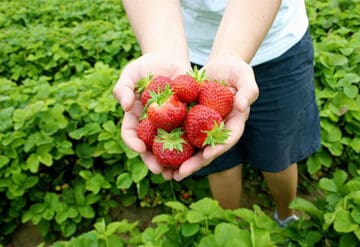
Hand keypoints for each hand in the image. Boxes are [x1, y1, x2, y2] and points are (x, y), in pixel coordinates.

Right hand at [113, 51, 189, 177]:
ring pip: (171, 147)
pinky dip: (193, 145)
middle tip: (160, 171)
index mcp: (135, 118)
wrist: (169, 59)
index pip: (130, 134)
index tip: (139, 148)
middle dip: (154, 161)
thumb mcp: (130, 74)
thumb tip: (125, 105)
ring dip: (175, 162)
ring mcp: (170, 124)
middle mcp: (152, 126)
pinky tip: (199, 153)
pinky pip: (190, 133)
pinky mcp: (186, 119)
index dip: (133, 143)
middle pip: (151, 148)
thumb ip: (123, 88)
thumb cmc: (145, 67)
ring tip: (179, 172)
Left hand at [172, 55, 258, 180]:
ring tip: (166, 174)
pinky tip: (157, 153)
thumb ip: (248, 90)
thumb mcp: (245, 76)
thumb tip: (242, 106)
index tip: (204, 157)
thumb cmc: (236, 70)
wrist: (220, 67)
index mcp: (234, 124)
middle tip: (180, 175)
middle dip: (194, 164)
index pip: (227, 140)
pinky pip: (181, 134)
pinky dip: (171, 144)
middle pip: (207, 150)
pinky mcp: (192, 122)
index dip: (216, 150)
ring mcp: (204, 127)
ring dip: (180, 161)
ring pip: (193, 148)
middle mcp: (219, 130)